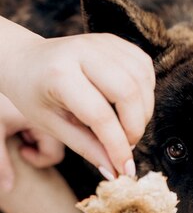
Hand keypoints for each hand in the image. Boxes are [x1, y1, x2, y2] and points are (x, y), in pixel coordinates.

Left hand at [0, 19, 154, 177]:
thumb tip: (115, 170)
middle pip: (127, 93)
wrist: (26, 59)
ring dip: (143, 112)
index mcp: (59, 74)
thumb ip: (86, 147)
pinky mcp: (115, 41)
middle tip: (128, 145)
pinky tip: (133, 106)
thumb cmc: (34, 93)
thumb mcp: (53, 125)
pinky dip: (146, 92)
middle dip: (135, 128)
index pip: (100, 115)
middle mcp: (82, 51)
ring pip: (141, 80)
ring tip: (128, 128)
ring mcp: (101, 42)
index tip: (124, 168)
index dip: (117, 146)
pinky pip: (144, 68)